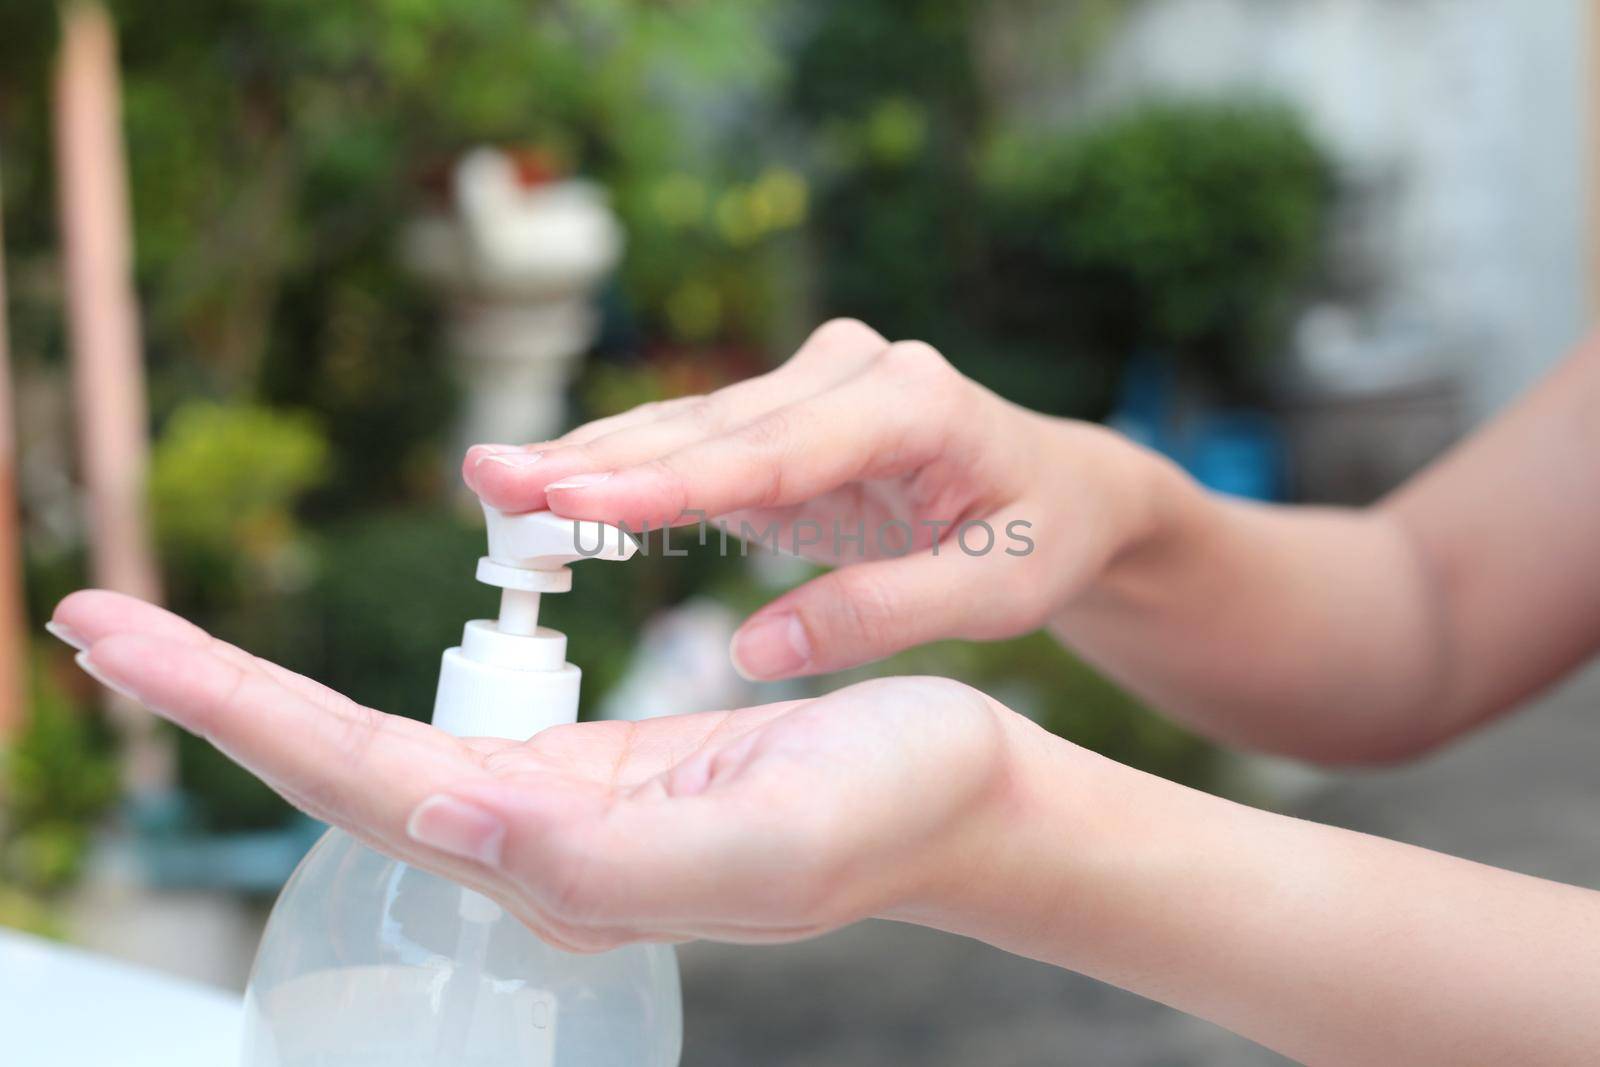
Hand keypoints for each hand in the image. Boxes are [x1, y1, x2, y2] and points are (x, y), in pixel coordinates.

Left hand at [52, 590, 1025, 951]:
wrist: (959, 796)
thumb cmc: (887, 809)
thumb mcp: (762, 840)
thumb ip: (599, 856)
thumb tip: (442, 818)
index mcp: (561, 861)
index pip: (360, 777)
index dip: (235, 708)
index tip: (119, 638)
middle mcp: (535, 846)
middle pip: (337, 766)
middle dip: (211, 697)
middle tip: (92, 620)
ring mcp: (556, 814)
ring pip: (376, 753)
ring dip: (261, 702)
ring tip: (166, 648)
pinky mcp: (590, 777)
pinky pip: (442, 737)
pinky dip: (352, 703)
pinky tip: (310, 695)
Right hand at [464, 319, 1172, 680]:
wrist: (1062, 486)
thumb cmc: (1039, 538)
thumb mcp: (993, 593)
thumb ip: (882, 615)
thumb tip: (757, 650)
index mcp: (915, 403)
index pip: (777, 451)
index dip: (671, 483)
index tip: (576, 500)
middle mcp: (853, 373)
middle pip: (711, 428)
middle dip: (597, 459)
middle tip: (489, 478)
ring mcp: (814, 385)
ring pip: (689, 429)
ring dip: (590, 459)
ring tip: (491, 478)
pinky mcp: (786, 416)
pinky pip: (694, 447)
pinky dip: (623, 471)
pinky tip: (549, 486)